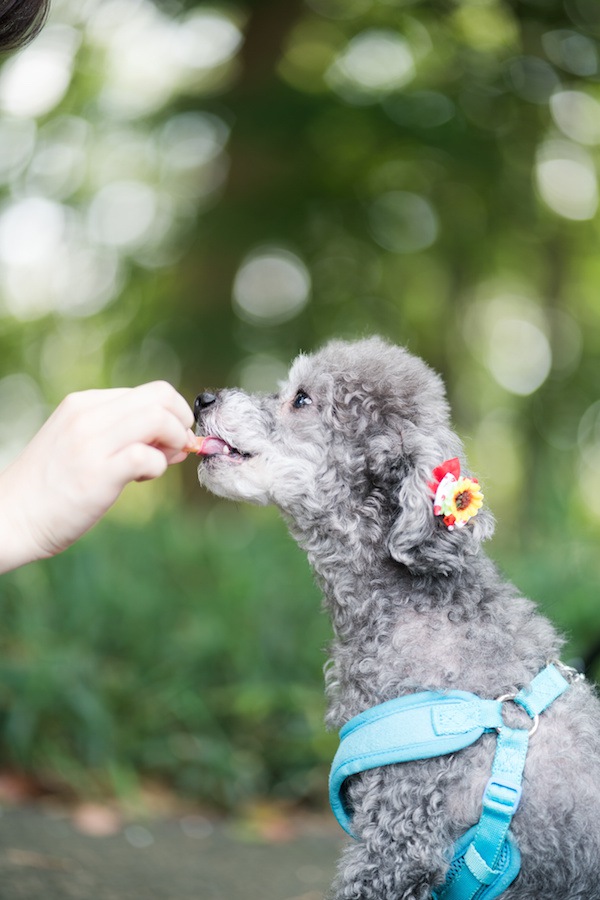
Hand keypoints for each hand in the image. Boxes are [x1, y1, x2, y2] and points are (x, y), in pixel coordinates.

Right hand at [0, 382, 194, 572]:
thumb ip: (123, 435)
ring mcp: (90, 443)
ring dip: (174, 441)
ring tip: (159, 464)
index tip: (169, 441)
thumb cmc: (51, 486)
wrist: (9, 517)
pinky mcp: (96, 474)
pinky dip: (157, 468)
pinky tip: (141, 479)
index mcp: (85, 403)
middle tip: (175, 449)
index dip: (172, 414)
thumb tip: (178, 439)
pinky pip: (147, 457)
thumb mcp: (82, 444)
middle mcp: (87, 415)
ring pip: (158, 418)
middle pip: (161, 396)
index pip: (150, 392)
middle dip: (181, 422)